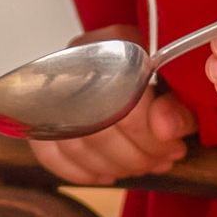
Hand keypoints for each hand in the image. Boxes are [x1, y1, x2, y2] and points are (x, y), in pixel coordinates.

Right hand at [31, 58, 195, 188]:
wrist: (128, 66)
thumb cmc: (155, 74)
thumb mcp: (176, 83)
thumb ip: (176, 105)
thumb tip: (166, 130)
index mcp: (114, 43)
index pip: (123, 98)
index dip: (150, 132)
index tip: (173, 145)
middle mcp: (76, 62)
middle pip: (97, 128)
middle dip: (136, 155)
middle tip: (161, 160)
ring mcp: (51, 88)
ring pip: (75, 145)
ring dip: (115, 166)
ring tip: (142, 166)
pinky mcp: (39, 114)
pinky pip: (48, 152)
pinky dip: (79, 171)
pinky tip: (106, 173)